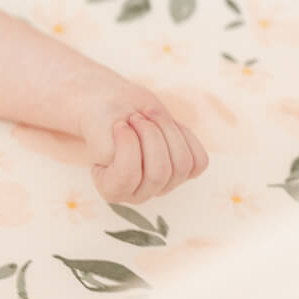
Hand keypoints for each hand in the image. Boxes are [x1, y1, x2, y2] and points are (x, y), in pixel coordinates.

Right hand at [83, 89, 207, 204]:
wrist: (117, 105)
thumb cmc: (103, 116)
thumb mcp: (100, 127)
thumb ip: (118, 143)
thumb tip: (152, 148)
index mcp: (111, 189)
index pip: (127, 177)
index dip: (128, 146)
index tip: (120, 124)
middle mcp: (138, 193)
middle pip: (159, 173)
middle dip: (150, 134)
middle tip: (136, 116)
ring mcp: (163, 185)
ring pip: (181, 165)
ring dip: (167, 130)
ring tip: (150, 113)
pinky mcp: (183, 172)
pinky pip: (198, 161)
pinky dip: (185, 136)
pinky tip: (168, 123)